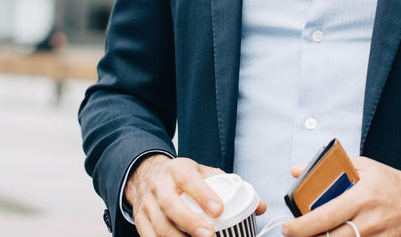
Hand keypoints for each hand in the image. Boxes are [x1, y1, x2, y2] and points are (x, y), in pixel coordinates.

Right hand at [126, 154, 267, 236]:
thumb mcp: (205, 174)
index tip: (218, 210)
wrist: (147, 175)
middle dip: (189, 221)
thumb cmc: (183, 178)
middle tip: (208, 236)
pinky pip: (148, 236)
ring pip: (158, 224)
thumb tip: (260, 207)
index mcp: (178, 170)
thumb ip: (231, 187)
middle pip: (170, 204)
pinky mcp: (140, 219)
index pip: (190, 179)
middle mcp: (160, 185)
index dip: (203, 195)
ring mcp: (147, 203)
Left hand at [281, 156, 400, 236]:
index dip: (300, 226)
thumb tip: (297, 170)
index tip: (287, 227)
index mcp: (361, 196)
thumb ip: (329, 168)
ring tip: (315, 235)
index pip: (324, 216)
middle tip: (294, 234)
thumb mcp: (363, 167)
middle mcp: (368, 221)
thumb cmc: (390, 185)